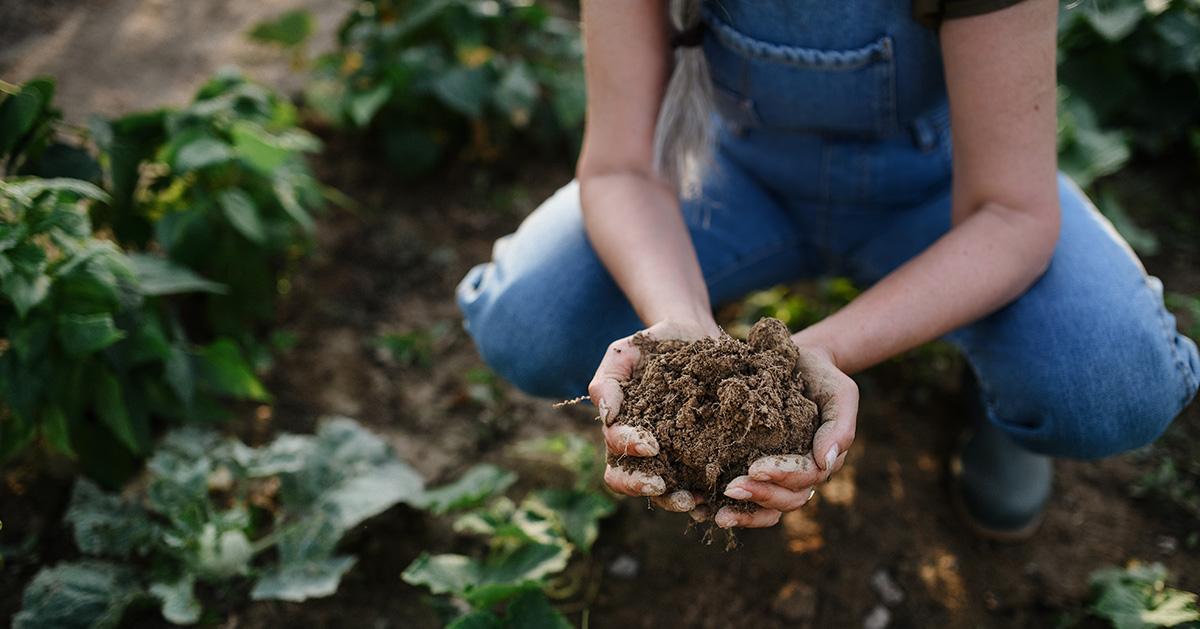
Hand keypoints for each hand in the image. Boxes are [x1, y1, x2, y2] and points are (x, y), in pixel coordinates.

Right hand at [588, 319, 719, 511]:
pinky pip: (699, 483)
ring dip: (674, 499)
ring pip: (664, 491)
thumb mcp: (624, 354)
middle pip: (630, 481)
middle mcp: (644, 449)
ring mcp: (673, 455)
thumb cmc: (652, 345)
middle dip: (642, 486)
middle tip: (661, 486)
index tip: (651, 446)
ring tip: (694, 500)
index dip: (629, 451)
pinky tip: (718, 497)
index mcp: (621, 428)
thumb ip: (607, 382)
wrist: (694, 335)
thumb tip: (606, 417)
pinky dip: (706, 496)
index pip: (616, 450)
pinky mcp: (701, 455)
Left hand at [713, 343, 858, 528]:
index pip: (806, 477)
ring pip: (767, 508)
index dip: (782, 476)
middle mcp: (800, 475)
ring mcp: (777, 477)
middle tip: (730, 488)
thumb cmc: (820, 377)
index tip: (755, 468)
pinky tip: (702, 510)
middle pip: (786, 499)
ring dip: (744, 514)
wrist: (796, 362)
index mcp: (821, 460)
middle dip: (760, 496)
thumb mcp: (839, 393)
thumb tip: (826, 462)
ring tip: (717, 514)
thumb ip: (840, 426)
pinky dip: (728, 509)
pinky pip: (746, 500)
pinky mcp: (752, 470)